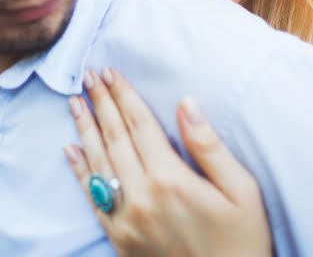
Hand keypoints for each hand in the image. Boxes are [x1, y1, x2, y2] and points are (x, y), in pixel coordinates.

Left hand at [64, 68, 271, 256]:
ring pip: (98, 163)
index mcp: (171, 178)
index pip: (139, 125)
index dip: (123, 95)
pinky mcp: (119, 238)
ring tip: (74, 102)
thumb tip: (186, 103)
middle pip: (114, 137)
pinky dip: (80, 171)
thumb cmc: (242, 241)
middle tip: (88, 76)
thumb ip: (209, 146)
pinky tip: (70, 150)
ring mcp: (126, 219)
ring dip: (84, 129)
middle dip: (100, 103)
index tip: (110, 72)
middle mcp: (142, 196)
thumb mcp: (241, 191)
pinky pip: (93, 198)